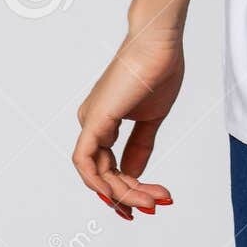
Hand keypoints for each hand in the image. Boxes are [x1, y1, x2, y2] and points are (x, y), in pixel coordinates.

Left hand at [71, 27, 182, 220]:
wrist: (159, 42)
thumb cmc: (159, 68)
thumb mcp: (151, 118)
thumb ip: (140, 146)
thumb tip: (133, 175)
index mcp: (104, 122)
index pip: (110, 166)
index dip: (129, 188)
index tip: (153, 200)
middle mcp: (92, 124)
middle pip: (104, 174)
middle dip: (130, 195)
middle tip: (157, 204)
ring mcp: (91, 122)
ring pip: (97, 174)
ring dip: (125, 192)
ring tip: (153, 200)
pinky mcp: (94, 120)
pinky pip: (87, 163)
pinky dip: (103, 183)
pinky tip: (124, 194)